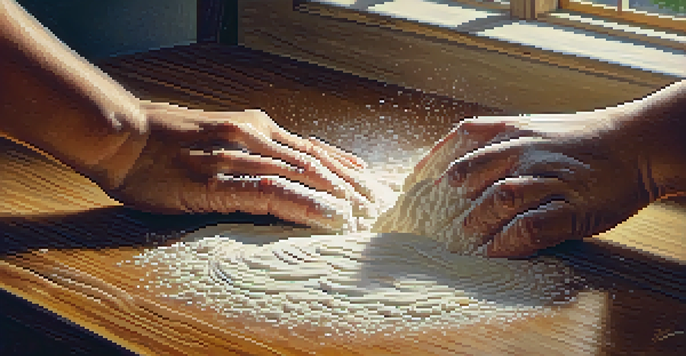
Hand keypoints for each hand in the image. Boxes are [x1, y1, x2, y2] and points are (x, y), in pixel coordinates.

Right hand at [99, 101, 376, 231]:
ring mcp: (240, 157)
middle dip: (350, 186)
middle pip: (317, 162)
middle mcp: (256, 137)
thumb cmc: (166, 141)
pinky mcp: (221, 182)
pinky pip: (272, 194)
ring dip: (337, 198)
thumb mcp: (219, 137)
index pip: (312, 149)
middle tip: (376, 206)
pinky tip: (325, 218)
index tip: (367, 182)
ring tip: (363, 217)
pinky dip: (304, 206)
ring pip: (302, 175)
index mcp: (257, 127)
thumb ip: (250, 152)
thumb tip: (276, 172)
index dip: (343, 166)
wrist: (122, 137)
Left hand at [405, 111, 653, 257]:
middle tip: (434, 220)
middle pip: (473, 170)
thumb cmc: (581, 139)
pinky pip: (531, 227)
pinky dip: (508, 243)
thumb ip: (499, 141)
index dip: (434, 158)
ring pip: (500, 198)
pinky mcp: (571, 207)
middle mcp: (526, 150)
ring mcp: (549, 178)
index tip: (414, 182)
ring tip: (464, 240)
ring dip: (477, 222)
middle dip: (450, 197)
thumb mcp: (537, 126)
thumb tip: (456, 164)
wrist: (637, 144)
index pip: (463, 135)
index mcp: (515, 128)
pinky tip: (495, 252)